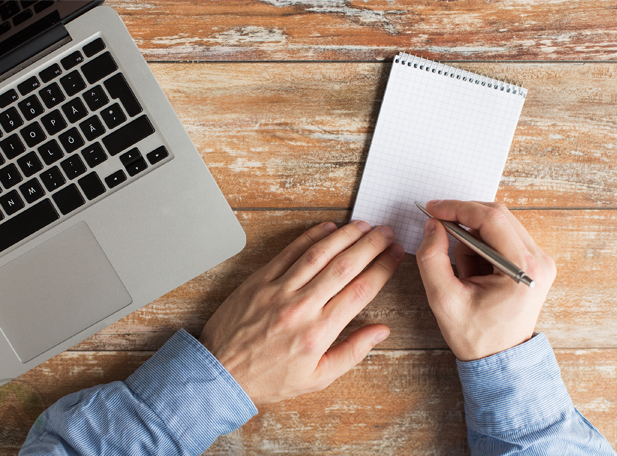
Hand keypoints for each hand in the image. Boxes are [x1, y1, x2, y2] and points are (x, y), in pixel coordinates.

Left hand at [199, 221, 403, 403]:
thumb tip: (380, 331)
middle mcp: (302, 306)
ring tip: (363, 226)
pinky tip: (327, 228)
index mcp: (319, 332)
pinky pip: (289, 253)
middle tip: (386, 233)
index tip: (395, 255)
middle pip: (345, 266)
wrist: (221, 373)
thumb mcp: (317, 378)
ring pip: (319, 254)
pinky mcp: (260, 280)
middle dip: (371, 245)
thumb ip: (352, 353)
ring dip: (345, 236)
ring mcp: (279, 290)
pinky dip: (310, 237)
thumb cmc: (269, 379)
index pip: (361, 290)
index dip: (383, 268)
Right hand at [416, 200, 556, 361]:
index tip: (432, 209)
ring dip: (471, 236)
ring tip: (462, 270)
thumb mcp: (443, 298)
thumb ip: (431, 258)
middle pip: (497, 216)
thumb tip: (433, 225)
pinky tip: (473, 269)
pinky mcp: (533, 263)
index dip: (457, 208)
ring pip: (498, 224)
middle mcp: (539, 261)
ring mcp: (539, 261)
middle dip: (462, 220)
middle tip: (436, 229)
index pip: (491, 219)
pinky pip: (502, 237)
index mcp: (523, 269)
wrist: (499, 359)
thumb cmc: (475, 335)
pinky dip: (480, 244)